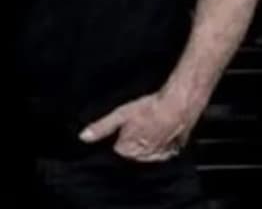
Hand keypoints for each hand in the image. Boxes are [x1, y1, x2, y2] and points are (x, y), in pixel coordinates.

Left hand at [79, 91, 195, 161]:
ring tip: (150, 124)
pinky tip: (161, 131)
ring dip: (146, 142)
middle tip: (139, 122)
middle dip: (132, 139)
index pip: (117, 148)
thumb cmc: (150, 109)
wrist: (178, 106)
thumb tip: (83, 137)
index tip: (125, 125)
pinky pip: (162, 152)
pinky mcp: (173, 150)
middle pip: (131, 151)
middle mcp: (144, 156)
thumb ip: (101, 128)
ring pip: (146, 152)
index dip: (119, 135)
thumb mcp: (120, 115)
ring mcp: (160, 154)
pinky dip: (160, 144)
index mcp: (128, 150)